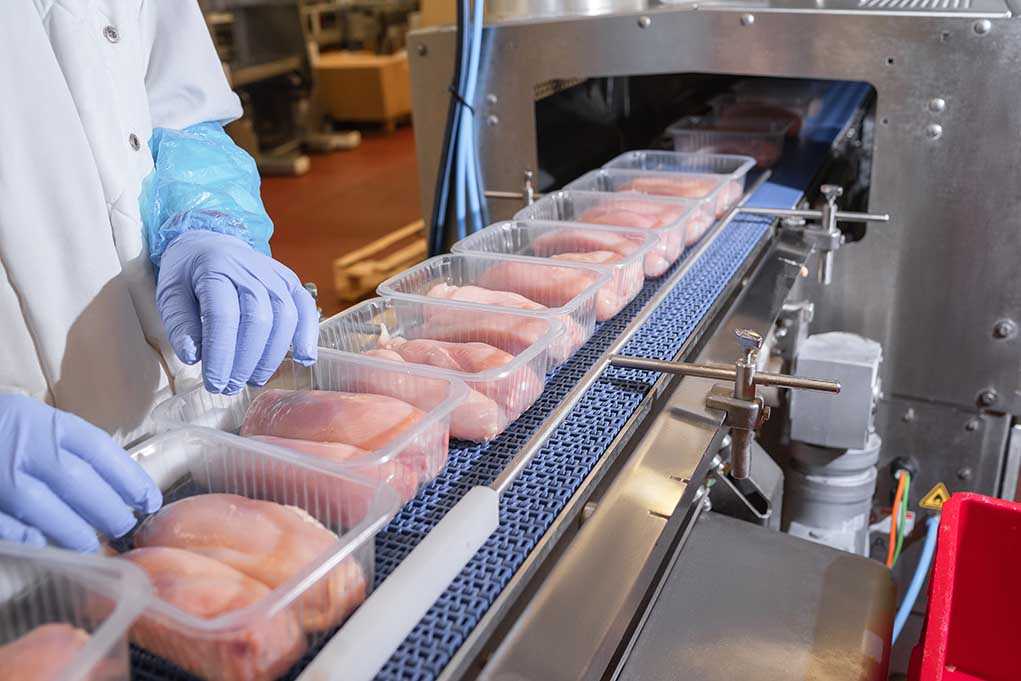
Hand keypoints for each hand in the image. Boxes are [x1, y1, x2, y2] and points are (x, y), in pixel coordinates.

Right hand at [0, 396, 161, 551]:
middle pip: (79, 481)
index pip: (100, 451)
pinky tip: (46, 546)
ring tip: (91, 545)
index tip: (149, 501)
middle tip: (123, 528)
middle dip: (109, 511)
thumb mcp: (42, 422)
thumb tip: (122, 487)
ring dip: (74, 532)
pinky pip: (8, 524)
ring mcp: (0, 472)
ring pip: (45, 508)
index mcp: (49, 423)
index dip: (130, 480)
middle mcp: (26, 445)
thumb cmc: (6, 428)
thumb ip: (73, 448)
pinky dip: (30, 537)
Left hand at [156, 230, 317, 393]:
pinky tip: (303, 358)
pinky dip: (308, 335)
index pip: (223, 317)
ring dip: (271, 356)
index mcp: (216, 269)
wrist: (212, 244)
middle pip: (258, 321)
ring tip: (254, 378)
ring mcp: (275, 275)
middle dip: (245, 361)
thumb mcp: (170, 294)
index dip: (221, 354)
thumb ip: (179, 324)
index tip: (215, 382)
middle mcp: (250, 269)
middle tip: (230, 386)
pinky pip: (306, 309)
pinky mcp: (290, 282)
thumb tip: (195, 356)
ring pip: (284, 319)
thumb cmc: (189, 275)